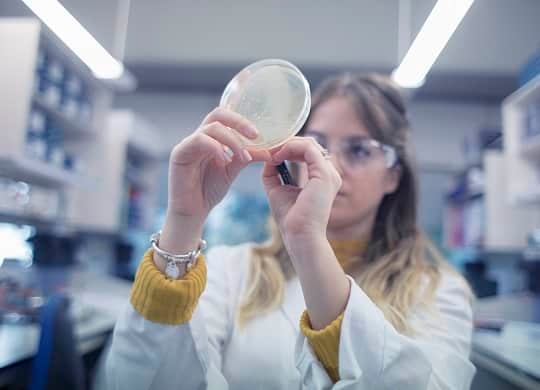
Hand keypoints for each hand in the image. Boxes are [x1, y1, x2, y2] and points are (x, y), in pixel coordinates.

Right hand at [167, 107, 271, 221]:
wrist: (192, 211)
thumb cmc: (209, 190)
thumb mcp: (233, 170)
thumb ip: (247, 157)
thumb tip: (269, 151)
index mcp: (211, 138)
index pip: (225, 117)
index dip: (243, 121)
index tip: (259, 134)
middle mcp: (198, 137)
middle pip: (218, 114)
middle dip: (239, 122)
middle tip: (255, 135)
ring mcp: (188, 143)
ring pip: (212, 128)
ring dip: (232, 141)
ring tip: (243, 157)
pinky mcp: (179, 153)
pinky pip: (199, 140)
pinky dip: (216, 148)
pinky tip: (224, 161)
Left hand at [262, 137, 341, 242]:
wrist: (299, 235)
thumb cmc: (291, 219)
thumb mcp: (278, 190)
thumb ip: (273, 173)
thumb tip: (268, 157)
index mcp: (322, 177)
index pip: (307, 152)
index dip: (288, 148)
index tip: (269, 153)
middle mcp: (329, 173)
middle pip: (309, 145)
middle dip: (286, 143)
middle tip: (268, 148)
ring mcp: (329, 173)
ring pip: (308, 143)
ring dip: (287, 144)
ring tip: (271, 152)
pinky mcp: (324, 174)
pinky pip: (308, 149)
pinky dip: (290, 148)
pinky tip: (277, 156)